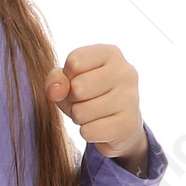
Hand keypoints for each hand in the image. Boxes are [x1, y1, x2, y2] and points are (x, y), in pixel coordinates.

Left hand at [46, 45, 147, 171]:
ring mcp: (130, 98)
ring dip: (79, 117)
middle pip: (77, 88)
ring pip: (80, 112)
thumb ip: (55, 79)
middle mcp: (125, 72)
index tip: (79, 81)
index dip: (67, 77)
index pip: (74, 62)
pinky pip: (88, 132)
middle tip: (85, 101)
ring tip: (92, 113)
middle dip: (73, 100)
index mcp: (111, 53)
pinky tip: (100, 126)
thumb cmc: (90, 95)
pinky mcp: (128, 124)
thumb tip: (55, 91)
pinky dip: (87, 132)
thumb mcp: (69, 81)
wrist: (120, 123)